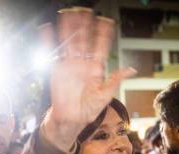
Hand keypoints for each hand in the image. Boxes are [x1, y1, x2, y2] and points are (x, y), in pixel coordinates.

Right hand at [40, 8, 135, 151]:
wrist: (72, 119)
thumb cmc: (89, 109)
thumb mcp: (105, 95)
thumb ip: (115, 80)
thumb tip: (131, 69)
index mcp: (95, 69)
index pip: (100, 48)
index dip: (103, 35)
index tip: (106, 21)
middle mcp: (83, 64)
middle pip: (84, 40)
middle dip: (85, 26)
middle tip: (87, 10)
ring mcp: (69, 65)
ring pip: (69, 42)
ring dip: (69, 28)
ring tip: (69, 12)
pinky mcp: (57, 70)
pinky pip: (52, 53)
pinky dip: (48, 40)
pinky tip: (47, 28)